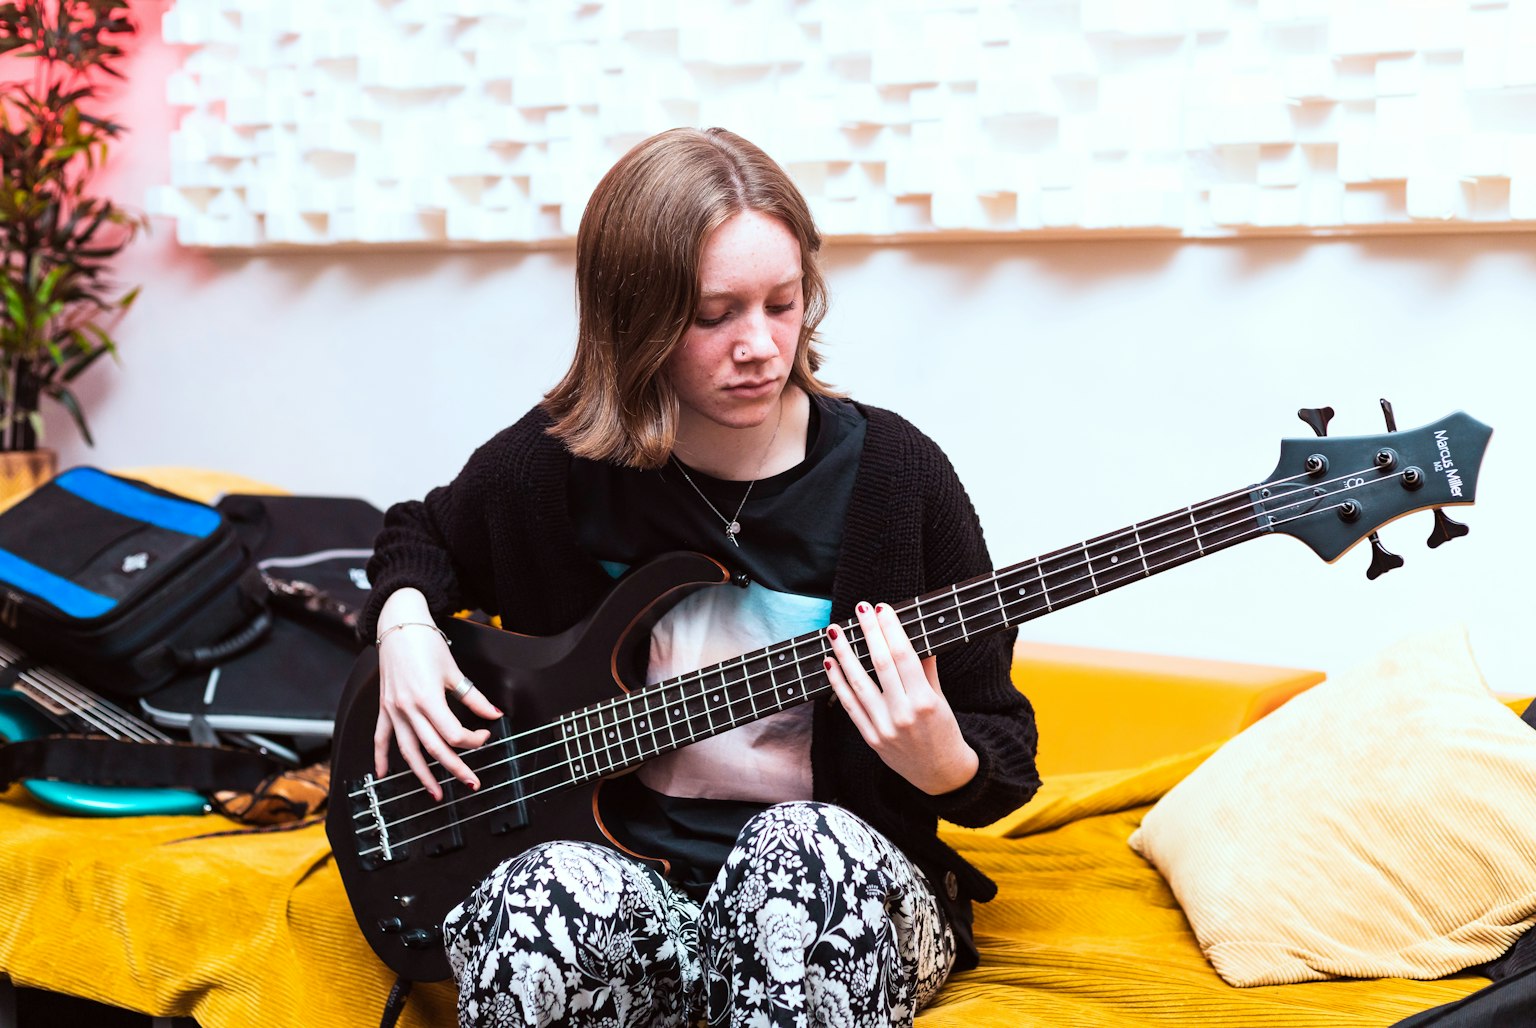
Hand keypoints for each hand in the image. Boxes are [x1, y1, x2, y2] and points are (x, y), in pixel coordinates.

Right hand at [372, 593, 502, 799]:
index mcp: (428, 699)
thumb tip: (494, 714)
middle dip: (454, 768)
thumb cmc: (426, 644)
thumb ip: (474, 697)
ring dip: (422, 775)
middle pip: (434, 748)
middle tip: (471, 782)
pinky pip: (381, 738)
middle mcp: (408, 709)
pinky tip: (384, 775)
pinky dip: (380, 758)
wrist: (399, 626)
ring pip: (408, 751)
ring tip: (436, 793)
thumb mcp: (454, 671)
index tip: (485, 735)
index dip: (474, 740)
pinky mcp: (384, 708)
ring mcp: (393, 710)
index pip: (453, 733)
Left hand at [823, 601, 978, 795]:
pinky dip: (837, 683)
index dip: (891, 629)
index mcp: (924, 701)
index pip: (903, 656)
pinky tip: (830, 662)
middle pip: (880, 664)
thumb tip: (917, 636)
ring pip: (858, 683)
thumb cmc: (944, 731)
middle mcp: (902, 714)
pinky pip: (849, 705)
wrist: (941, 774)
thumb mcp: (940, 698)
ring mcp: (883, 727)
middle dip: (868, 632)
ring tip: (835, 631)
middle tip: (860, 608)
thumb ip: (926, 669)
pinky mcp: (870, 738)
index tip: (882, 609)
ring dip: (844, 654)